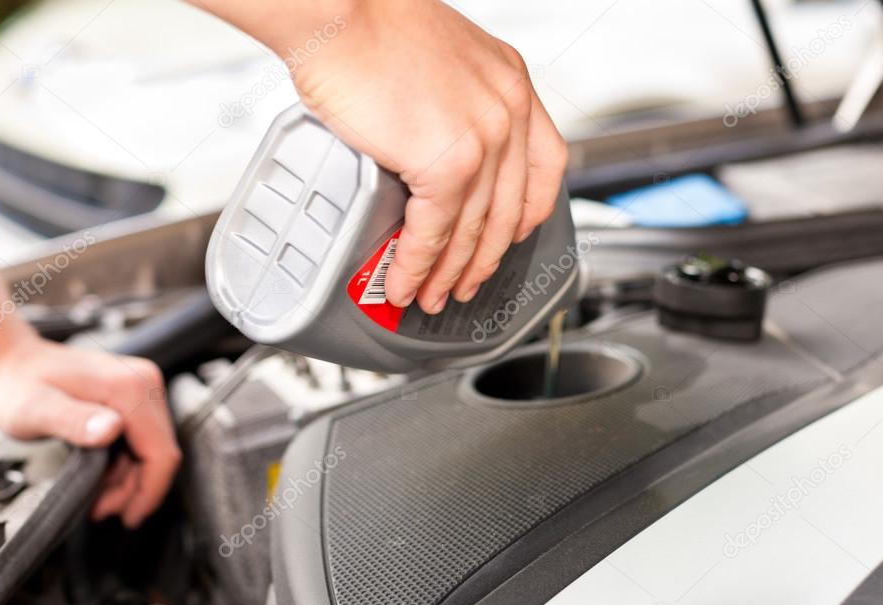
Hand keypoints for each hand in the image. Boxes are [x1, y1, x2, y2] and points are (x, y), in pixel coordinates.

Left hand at [0, 329, 179, 527]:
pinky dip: (125, 462)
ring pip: (152, 448)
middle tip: (97, 508)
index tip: (129, 517)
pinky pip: (143, 438)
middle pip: (159, 452)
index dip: (149, 490)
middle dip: (134, 488)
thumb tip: (111, 430)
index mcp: (130, 389)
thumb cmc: (18, 385)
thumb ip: (73, 420)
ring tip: (95, 495)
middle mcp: (144, 384)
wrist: (12, 362)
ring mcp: (142, 388)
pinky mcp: (135, 395)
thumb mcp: (35, 409)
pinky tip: (100, 472)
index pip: (161, 451)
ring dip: (128, 478)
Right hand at [207, 0, 567, 313]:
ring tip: (429, 297)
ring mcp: (483, 139)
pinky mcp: (447, 162)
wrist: (337, 8)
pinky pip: (434, 232)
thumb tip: (433, 148)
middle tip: (465, 285)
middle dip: (483, 260)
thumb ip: (453, 106)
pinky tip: (404, 282)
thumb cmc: (369, 25)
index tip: (511, 237)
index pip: (545, 165)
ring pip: (473, 230)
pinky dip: (416, 265)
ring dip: (449, 274)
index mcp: (511, 84)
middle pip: (508, 210)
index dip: (528, 212)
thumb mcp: (440, 59)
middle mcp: (507, 111)